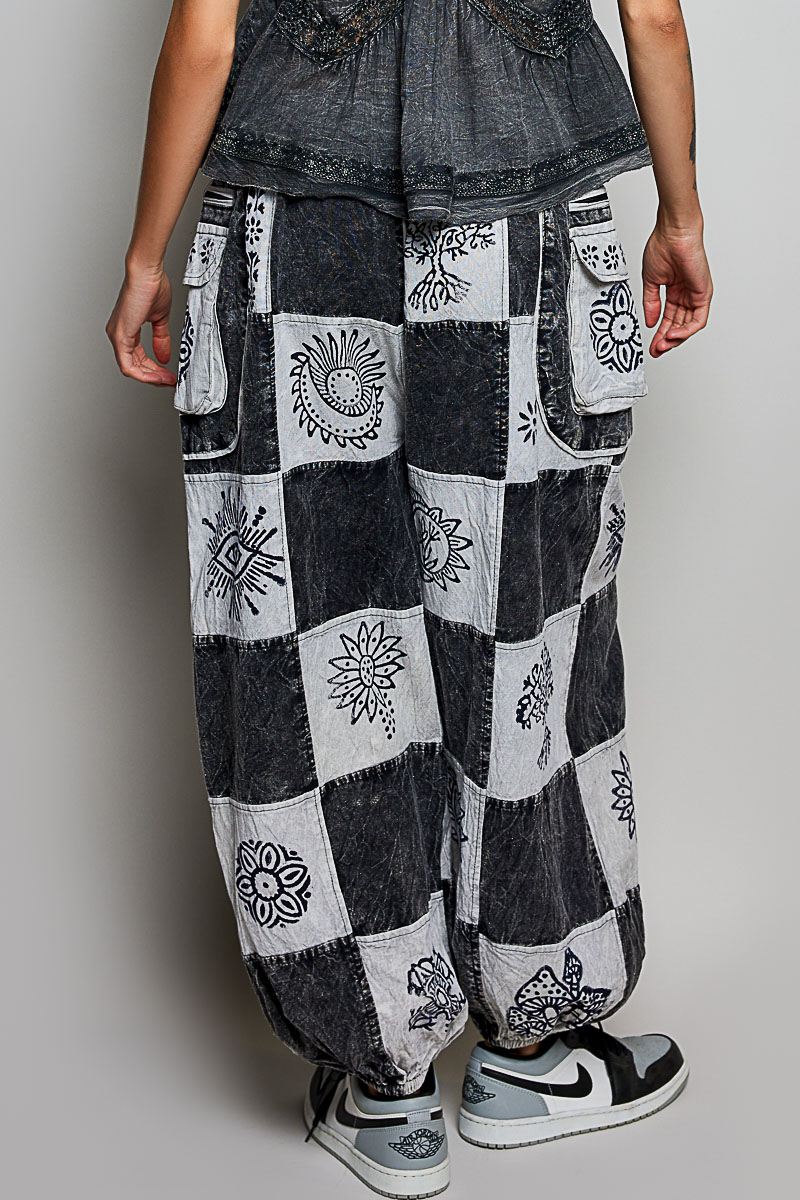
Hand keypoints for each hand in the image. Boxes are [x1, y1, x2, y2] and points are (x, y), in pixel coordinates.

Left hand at [106, 262, 176, 386]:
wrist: (146, 273)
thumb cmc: (151, 286)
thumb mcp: (160, 318)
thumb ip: (161, 339)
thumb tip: (164, 356)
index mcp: (126, 329)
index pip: (138, 358)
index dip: (154, 369)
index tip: (169, 374)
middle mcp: (118, 334)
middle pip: (134, 366)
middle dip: (154, 376)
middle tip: (170, 381)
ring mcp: (117, 336)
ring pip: (131, 368)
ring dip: (150, 377)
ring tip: (167, 380)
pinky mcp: (120, 337)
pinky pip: (128, 366)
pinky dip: (143, 374)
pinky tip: (157, 376)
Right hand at [642, 222, 712, 357]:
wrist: (674, 233)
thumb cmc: (663, 247)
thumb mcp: (651, 282)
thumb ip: (651, 304)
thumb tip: (650, 322)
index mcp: (674, 291)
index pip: (668, 319)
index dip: (659, 334)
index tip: (652, 346)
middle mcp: (686, 294)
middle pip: (678, 325)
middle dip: (667, 340)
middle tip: (656, 350)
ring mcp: (696, 295)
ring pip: (688, 326)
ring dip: (675, 338)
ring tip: (663, 344)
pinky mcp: (704, 294)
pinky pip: (698, 320)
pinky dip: (686, 330)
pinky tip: (673, 334)